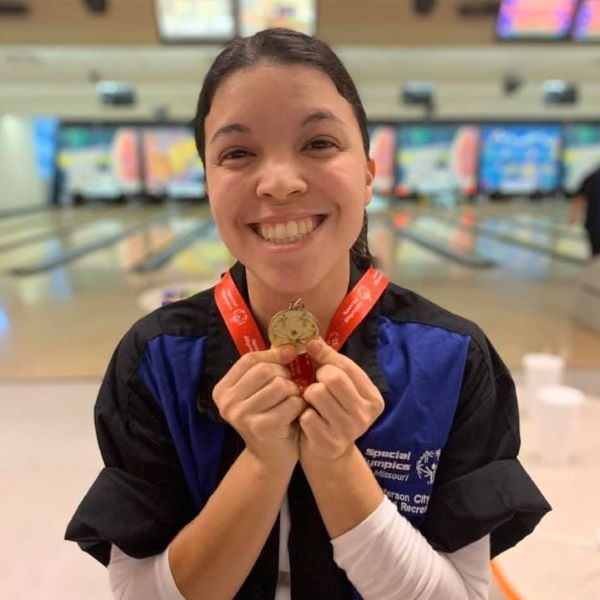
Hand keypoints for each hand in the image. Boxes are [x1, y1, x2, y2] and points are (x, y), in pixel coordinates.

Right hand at [213, 344, 306, 469]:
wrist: (271, 458)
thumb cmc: (270, 417)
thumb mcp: (262, 389)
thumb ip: (269, 365)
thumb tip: (289, 347)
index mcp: (222, 390)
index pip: (249, 359)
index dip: (273, 354)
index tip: (290, 355)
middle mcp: (227, 402)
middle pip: (265, 370)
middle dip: (284, 375)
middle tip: (289, 388)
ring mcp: (241, 416)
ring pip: (280, 385)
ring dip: (293, 391)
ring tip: (291, 402)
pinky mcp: (260, 427)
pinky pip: (290, 403)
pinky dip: (299, 406)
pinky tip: (295, 414)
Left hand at [298, 338, 384, 461]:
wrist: (328, 457)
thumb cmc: (332, 414)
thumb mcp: (340, 389)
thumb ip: (330, 363)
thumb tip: (312, 340)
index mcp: (373, 399)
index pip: (347, 366)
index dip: (326, 358)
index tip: (314, 353)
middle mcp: (365, 415)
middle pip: (332, 378)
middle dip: (318, 377)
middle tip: (317, 385)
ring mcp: (348, 431)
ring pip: (316, 393)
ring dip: (308, 396)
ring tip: (313, 403)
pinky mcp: (328, 443)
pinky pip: (306, 415)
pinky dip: (303, 415)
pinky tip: (308, 421)